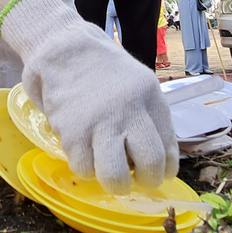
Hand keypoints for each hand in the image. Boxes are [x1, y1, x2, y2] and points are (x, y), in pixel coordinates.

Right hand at [0, 0, 178, 194]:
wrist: (63, 49)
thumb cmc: (103, 69)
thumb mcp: (139, 83)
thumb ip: (150, 116)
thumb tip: (160, 158)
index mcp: (150, 97)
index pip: (168, 147)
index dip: (166, 169)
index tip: (159, 174)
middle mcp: (129, 111)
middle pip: (150, 164)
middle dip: (146, 182)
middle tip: (137, 182)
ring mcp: (99, 122)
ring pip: (115, 177)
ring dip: (114, 183)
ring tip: (110, 173)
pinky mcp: (72, 131)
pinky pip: (84, 169)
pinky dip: (86, 168)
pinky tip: (85, 152)